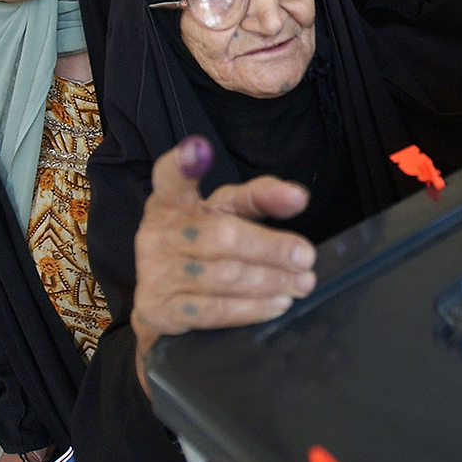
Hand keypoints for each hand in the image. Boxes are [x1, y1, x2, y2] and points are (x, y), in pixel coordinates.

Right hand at [131, 135, 316, 396]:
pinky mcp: (160, 310)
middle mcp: (159, 232)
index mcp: (172, 200)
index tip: (199, 150)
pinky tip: (278, 304)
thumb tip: (298, 196)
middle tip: (306, 257)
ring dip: (270, 280)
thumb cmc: (203, 244)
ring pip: (222, 276)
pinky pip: (213, 311)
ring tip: (301, 283)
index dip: (184, 164)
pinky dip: (252, 308)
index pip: (172, 177)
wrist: (161, 300)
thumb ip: (261, 198)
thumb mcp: (227, 212)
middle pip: (221, 235)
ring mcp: (156, 272)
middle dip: (271, 247)